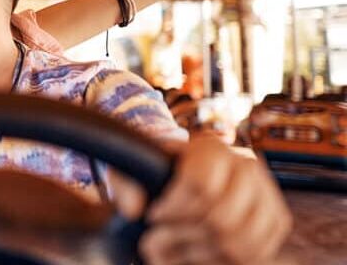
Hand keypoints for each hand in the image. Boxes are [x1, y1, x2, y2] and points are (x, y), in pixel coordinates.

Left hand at [141, 136, 291, 263]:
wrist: (190, 180)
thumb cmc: (159, 175)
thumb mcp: (133, 171)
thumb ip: (124, 184)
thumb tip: (133, 209)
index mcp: (212, 147)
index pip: (201, 184)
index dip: (173, 208)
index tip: (152, 217)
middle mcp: (246, 165)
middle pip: (221, 217)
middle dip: (181, 238)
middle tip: (154, 244)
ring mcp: (267, 194)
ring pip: (239, 241)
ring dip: (198, 256)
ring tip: (170, 254)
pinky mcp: (276, 221)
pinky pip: (256, 255)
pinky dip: (222, 264)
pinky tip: (195, 257)